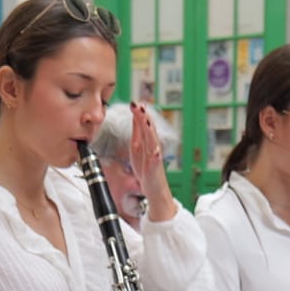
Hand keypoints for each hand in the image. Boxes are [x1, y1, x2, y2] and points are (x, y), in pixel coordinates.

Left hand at [129, 103, 177, 222]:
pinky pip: (156, 158)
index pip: (144, 123)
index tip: (134, 102)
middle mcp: (153, 146)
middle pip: (149, 128)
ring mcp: (155, 156)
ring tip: (145, 119)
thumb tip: (135, 116)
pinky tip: (154, 148)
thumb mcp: (137, 148)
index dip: (139, 113)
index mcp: (147, 141)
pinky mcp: (155, 167)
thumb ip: (137, 132)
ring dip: (149, 129)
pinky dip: (155, 152)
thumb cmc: (146, 169)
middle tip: (138, 104)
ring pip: (152, 140)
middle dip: (144, 116)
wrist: (154, 189)